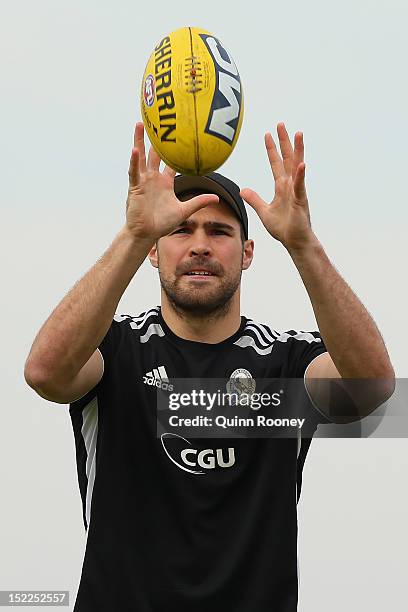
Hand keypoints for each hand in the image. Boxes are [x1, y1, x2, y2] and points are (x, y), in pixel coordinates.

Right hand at [125, 122, 218, 240]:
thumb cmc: (162, 223)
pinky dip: (134, 161)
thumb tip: (217, 197)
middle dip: (157, 138)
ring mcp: (143, 181)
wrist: (147, 234)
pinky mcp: (135, 187)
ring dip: (139, 141)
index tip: (180, 133)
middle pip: (155, 153)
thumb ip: (199, 202)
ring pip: (141, 157)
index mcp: (165, 182)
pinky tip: (134, 149)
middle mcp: (153, 178)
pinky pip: (134, 171)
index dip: (175, 149)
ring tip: (140, 124)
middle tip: (159, 119)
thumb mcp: (184, 211)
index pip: (171, 162)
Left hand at [240, 123, 316, 251]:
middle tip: (281, 124)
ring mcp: (297, 191)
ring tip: (297, 133)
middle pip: (287, 158)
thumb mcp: (264, 211)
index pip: (275, 163)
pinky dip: (300, 175)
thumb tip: (242, 190)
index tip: (267, 134)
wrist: (294, 241)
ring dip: (297, 150)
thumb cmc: (283, 227)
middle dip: (284, 141)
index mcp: (281, 187)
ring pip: (297, 166)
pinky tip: (301, 164)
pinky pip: (300, 186)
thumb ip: (254, 199)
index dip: (271, 149)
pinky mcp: (301, 201)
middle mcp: (290, 185)